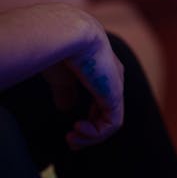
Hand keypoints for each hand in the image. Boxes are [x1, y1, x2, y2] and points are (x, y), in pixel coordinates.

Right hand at [61, 28, 124, 149]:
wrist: (68, 34)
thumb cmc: (59, 50)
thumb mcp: (62, 76)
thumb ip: (67, 92)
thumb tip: (66, 108)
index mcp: (102, 72)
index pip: (102, 102)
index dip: (89, 121)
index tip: (70, 131)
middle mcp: (113, 79)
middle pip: (108, 114)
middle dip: (90, 133)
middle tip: (72, 142)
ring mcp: (116, 88)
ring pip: (110, 122)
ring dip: (91, 137)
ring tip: (72, 137)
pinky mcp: (115, 95)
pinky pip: (112, 124)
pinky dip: (95, 134)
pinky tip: (78, 128)